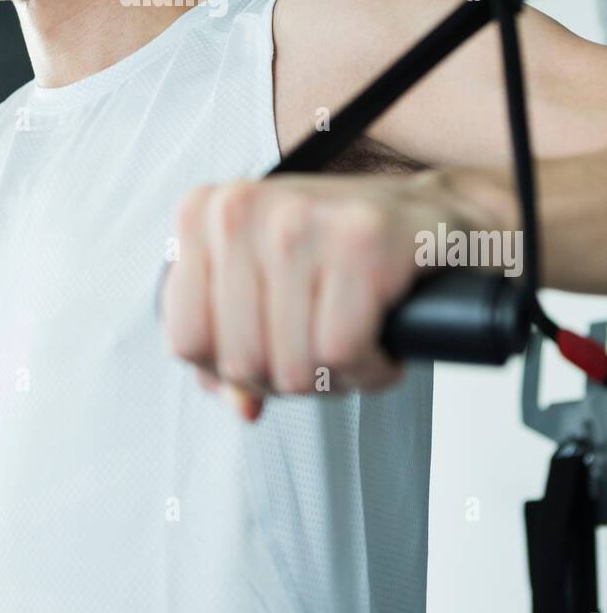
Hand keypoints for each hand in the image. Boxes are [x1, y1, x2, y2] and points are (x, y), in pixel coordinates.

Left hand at [161, 170, 453, 419]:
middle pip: (242, 360)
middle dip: (290, 377)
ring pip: (294, 364)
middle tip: (323, 349)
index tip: (273, 349)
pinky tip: (381, 346)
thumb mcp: (263, 284)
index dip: (234, 369)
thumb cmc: (338, 250)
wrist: (427, 215)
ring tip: (356, 344)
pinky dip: (371, 371)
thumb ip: (229, 346)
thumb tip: (239, 404)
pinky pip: (344, 352)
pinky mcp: (363, 239)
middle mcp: (242, 208)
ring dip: (336, 378)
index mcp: (204, 214)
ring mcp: (300, 218)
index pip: (186, 340)